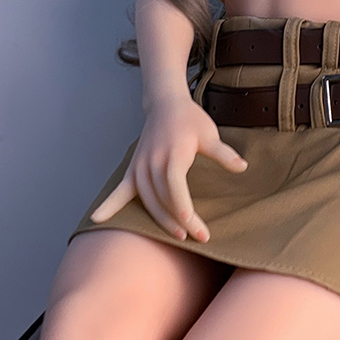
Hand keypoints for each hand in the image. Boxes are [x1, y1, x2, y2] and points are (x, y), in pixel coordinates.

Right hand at [92, 97, 245, 252]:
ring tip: (179, 235)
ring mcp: (140, 166)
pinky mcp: (133, 170)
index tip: (191, 222)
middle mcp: (152, 160)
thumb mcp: (209, 133)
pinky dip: (109, 205)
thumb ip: (223, 152)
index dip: (181, 203)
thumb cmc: (190, 119)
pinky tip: (97, 220)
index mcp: (171, 152)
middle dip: (179, 220)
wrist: (165, 102)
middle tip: (198, 237)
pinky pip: (120, 191)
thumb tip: (243, 166)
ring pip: (147, 200)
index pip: (174, 183)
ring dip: (160, 220)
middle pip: (162, 197)